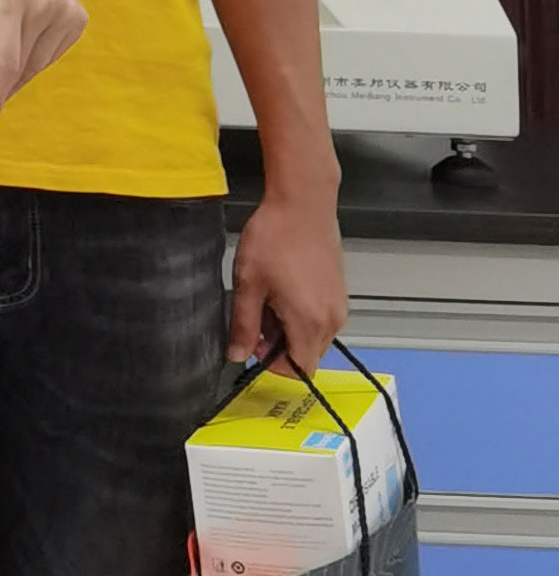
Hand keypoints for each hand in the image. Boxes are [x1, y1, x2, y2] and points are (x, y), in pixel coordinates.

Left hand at [231, 183, 348, 370]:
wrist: (303, 205)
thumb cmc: (274, 238)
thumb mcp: (248, 284)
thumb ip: (243, 324)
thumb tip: (236, 355)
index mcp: (309, 322)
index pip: (299, 370)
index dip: (272, 364)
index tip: (252, 344)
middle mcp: (332, 320)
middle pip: (307, 355)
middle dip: (278, 346)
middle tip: (254, 318)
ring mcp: (339, 307)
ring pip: (313, 338)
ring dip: (289, 330)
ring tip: (266, 300)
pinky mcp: (339, 294)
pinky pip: (321, 319)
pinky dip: (301, 316)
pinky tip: (282, 291)